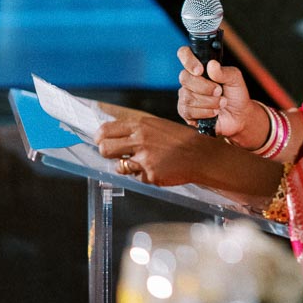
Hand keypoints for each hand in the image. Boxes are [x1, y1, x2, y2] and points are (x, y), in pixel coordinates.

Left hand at [96, 112, 285, 199]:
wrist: (201, 155)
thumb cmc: (181, 140)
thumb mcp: (157, 126)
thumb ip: (136, 130)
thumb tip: (113, 136)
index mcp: (140, 124)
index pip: (105, 130)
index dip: (101, 138)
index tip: (103, 141)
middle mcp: (139, 139)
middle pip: (104, 148)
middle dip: (107, 153)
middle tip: (116, 155)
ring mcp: (144, 158)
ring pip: (118, 165)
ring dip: (126, 166)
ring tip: (141, 163)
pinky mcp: (149, 174)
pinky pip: (137, 177)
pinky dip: (144, 175)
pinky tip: (158, 169)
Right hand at [175, 46, 254, 139]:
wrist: (239, 116)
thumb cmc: (235, 95)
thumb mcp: (235, 79)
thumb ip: (224, 71)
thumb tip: (212, 64)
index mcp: (200, 67)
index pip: (184, 54)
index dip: (188, 60)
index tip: (200, 70)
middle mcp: (190, 80)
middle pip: (185, 78)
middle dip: (205, 87)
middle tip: (219, 91)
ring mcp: (186, 95)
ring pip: (188, 97)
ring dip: (209, 101)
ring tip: (221, 103)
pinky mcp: (186, 112)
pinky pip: (188, 111)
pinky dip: (205, 112)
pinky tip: (214, 112)